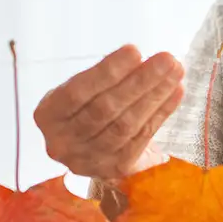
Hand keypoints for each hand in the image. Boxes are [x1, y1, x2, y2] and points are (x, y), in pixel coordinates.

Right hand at [33, 45, 186, 180]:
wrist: (90, 149)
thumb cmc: (85, 108)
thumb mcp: (81, 90)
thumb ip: (102, 77)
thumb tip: (137, 58)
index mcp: (48, 116)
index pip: (76, 93)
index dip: (107, 72)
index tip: (135, 51)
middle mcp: (63, 142)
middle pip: (105, 110)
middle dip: (139, 82)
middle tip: (166, 59)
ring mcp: (89, 160)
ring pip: (125, 126)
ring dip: (154, 96)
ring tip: (175, 72)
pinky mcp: (114, 170)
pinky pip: (141, 139)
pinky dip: (160, 113)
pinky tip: (175, 92)